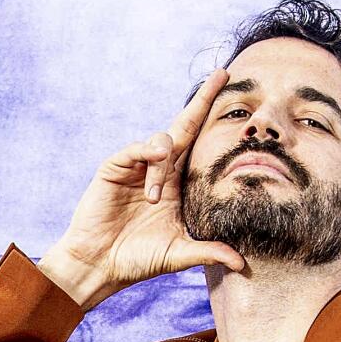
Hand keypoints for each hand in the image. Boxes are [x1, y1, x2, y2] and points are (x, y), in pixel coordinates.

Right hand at [35, 69, 249, 309]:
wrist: (99, 265)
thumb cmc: (136, 260)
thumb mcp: (178, 254)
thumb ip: (208, 252)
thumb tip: (241, 264)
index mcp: (176, 184)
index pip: (199, 145)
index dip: (213, 121)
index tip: (233, 96)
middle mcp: (158, 169)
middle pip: (184, 127)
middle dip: (203, 101)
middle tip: (222, 76)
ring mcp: (136, 166)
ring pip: (162, 142)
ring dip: (164, 165)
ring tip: (155, 198)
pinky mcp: (114, 167)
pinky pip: (135, 150)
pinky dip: (146, 154)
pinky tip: (152, 170)